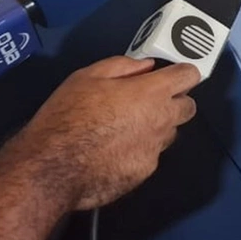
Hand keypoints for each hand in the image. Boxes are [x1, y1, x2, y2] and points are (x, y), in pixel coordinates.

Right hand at [7, 56, 199, 210]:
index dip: (182, 73)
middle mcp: (162, 120)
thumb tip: (146, 67)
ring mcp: (155, 149)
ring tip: (124, 128)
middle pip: (188, 107)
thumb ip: (122, 66)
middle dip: (175, 101)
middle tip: (148, 101)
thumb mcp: (87, 77)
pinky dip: (139, 150)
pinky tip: (113, 151)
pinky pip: (150, 155)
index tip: (173, 74)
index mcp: (152, 93)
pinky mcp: (144, 172)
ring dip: (157, 127)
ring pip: (169, 133)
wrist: (51, 168)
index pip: (189, 75)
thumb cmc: (67, 117)